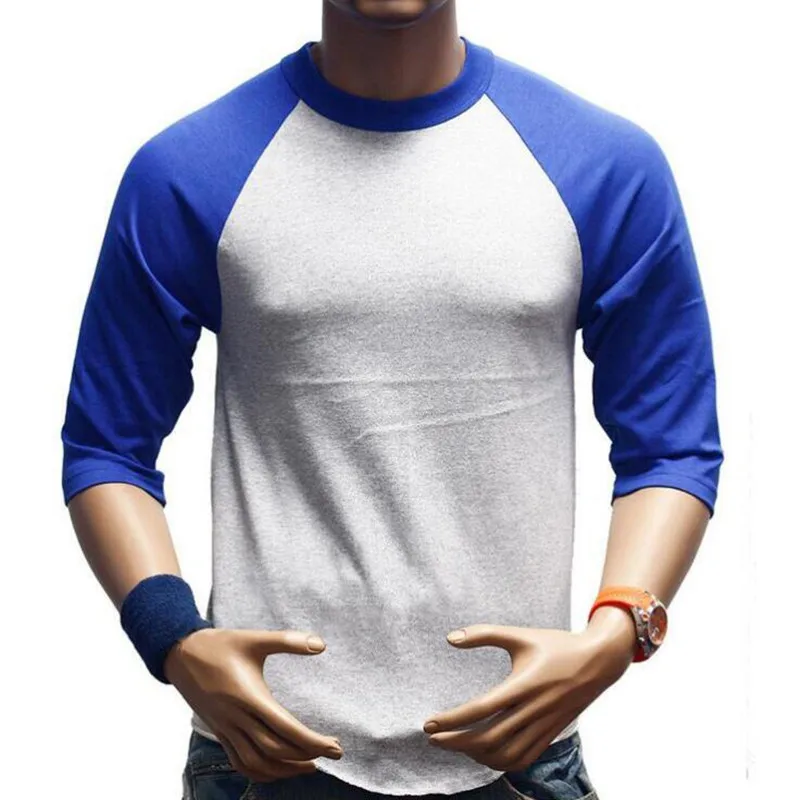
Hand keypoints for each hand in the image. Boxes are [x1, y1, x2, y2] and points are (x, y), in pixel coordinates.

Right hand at [164, 627, 343, 781]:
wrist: (181, 654)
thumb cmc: (219, 645)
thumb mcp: (254, 638)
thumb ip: (287, 641)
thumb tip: (321, 645)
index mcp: (249, 696)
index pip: (286, 728)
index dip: (313, 742)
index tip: (335, 747)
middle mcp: (237, 718)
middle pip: (275, 750)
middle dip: (306, 755)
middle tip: (331, 752)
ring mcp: (226, 728)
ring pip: (256, 763)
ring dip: (284, 769)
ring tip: (310, 764)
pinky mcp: (219, 732)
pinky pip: (239, 762)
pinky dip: (261, 771)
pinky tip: (277, 768)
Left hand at [422, 612, 636, 770]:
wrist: (598, 660)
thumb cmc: (555, 645)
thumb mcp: (519, 634)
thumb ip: (484, 634)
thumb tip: (449, 638)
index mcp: (523, 684)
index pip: (481, 709)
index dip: (452, 720)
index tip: (430, 723)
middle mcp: (533, 709)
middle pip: (488, 738)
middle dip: (456, 742)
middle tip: (433, 738)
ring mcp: (544, 725)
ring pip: (505, 755)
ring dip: (476, 755)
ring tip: (457, 744)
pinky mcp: (551, 733)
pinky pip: (523, 758)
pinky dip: (500, 762)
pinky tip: (484, 753)